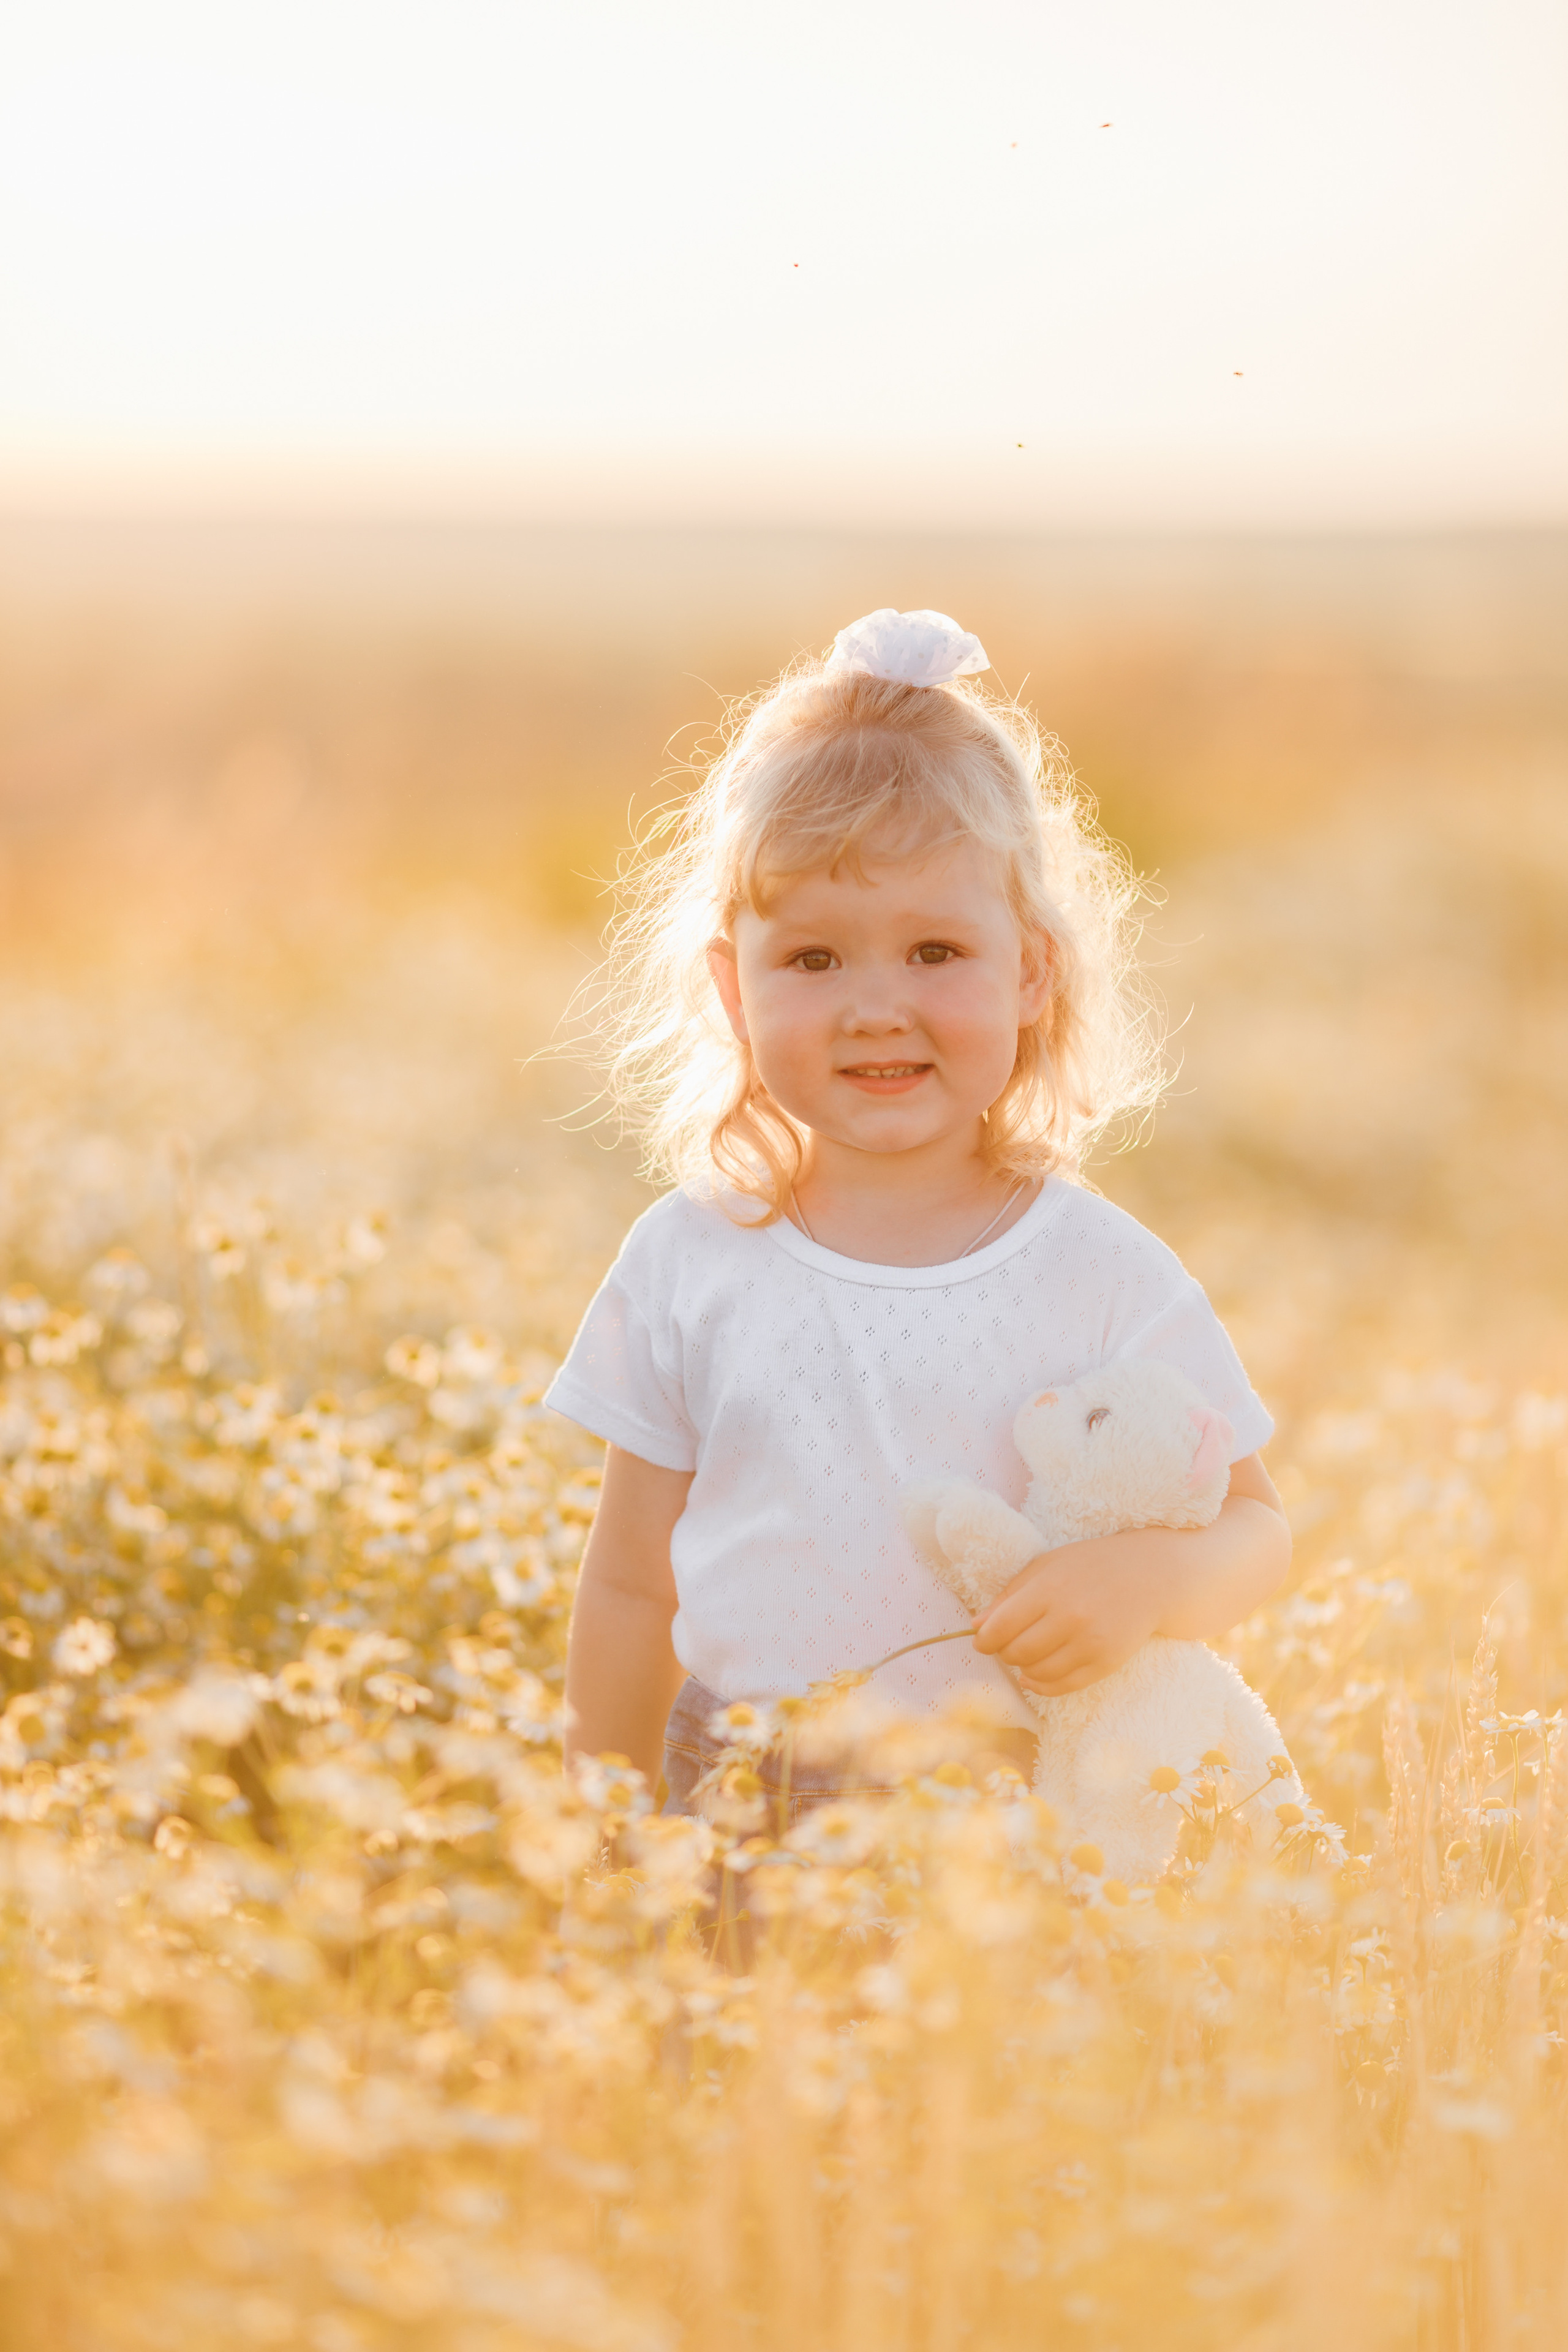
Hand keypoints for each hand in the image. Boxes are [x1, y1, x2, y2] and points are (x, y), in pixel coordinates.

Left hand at [970, 1529, 1169, 1695]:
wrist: (1149, 1577)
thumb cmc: (1090, 1566)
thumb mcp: (1046, 1567)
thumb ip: (1010, 1595)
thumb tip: (975, 1625)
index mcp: (1049, 1589)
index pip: (1000, 1627)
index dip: (984, 1639)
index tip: (982, 1640)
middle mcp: (1070, 1618)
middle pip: (1016, 1652)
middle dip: (1003, 1652)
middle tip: (1006, 1645)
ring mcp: (1091, 1643)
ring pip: (1037, 1673)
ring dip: (1022, 1668)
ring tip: (1025, 1655)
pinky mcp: (1106, 1663)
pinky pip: (1062, 1686)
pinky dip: (1042, 1685)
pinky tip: (1035, 1675)